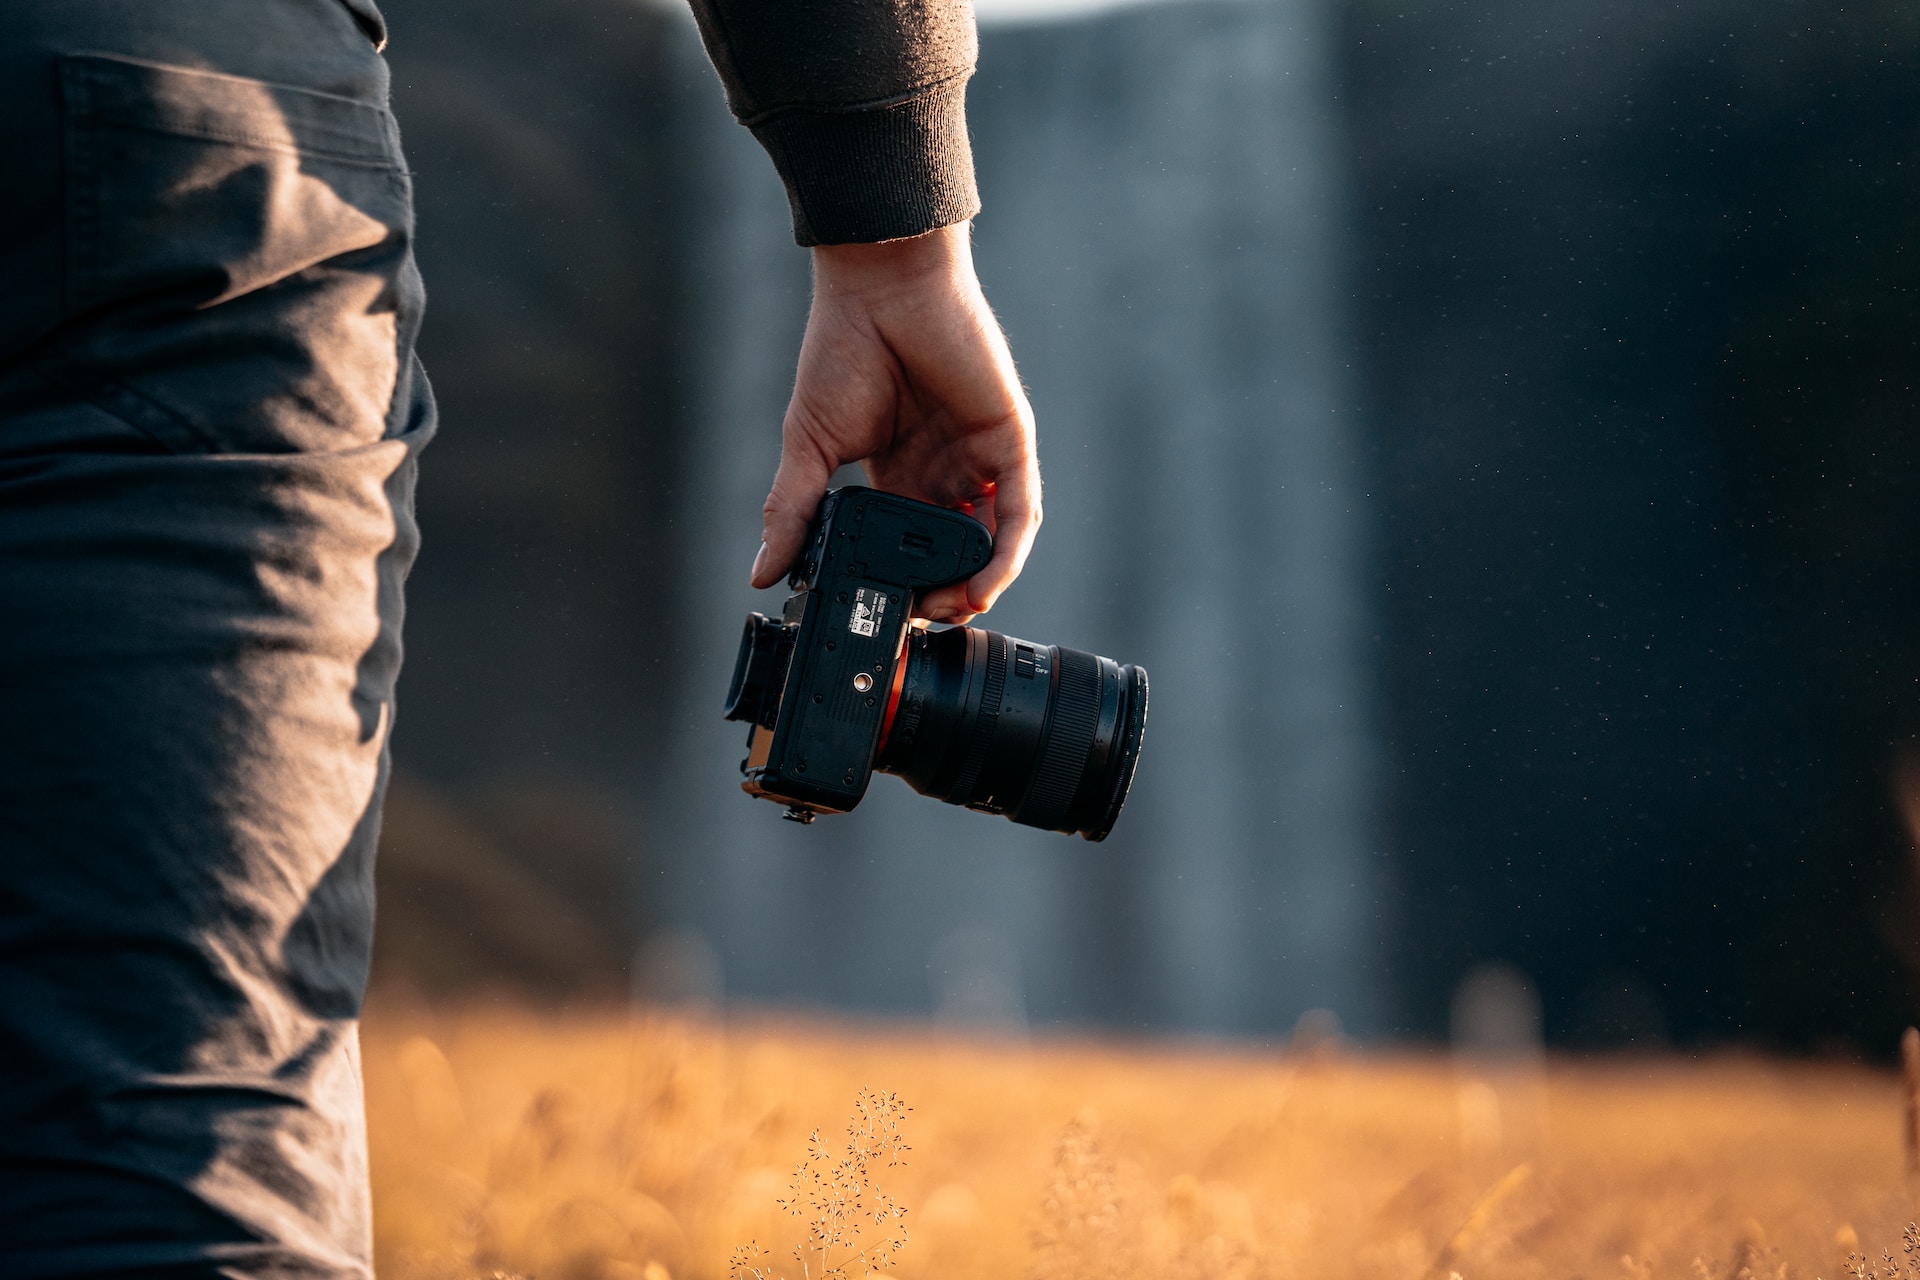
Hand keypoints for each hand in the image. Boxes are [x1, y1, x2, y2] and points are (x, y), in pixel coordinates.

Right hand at [749, 222, 1040, 622]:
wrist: (877, 286)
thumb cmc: (841, 348)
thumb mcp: (809, 446)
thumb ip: (794, 510)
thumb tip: (760, 571)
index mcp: (900, 475)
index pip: (910, 548)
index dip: (904, 587)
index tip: (886, 621)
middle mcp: (944, 470)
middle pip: (955, 553)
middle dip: (944, 596)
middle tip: (921, 624)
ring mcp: (979, 456)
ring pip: (995, 541)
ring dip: (979, 585)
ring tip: (952, 612)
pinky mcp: (1008, 439)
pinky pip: (1019, 509)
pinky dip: (1006, 552)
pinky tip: (985, 582)